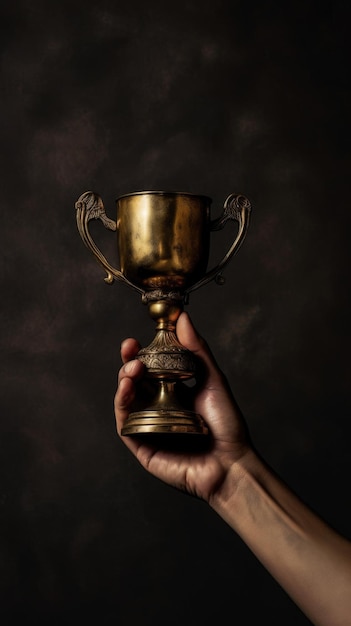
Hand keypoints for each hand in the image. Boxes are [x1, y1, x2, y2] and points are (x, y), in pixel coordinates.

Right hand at [114, 312, 250, 501]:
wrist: (231, 463)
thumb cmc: (227, 425)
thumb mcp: (213, 380)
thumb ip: (196, 350)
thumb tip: (183, 318)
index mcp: (173, 393)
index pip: (151, 368)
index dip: (141, 352)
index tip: (138, 338)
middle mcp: (158, 408)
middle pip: (134, 381)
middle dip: (128, 362)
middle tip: (130, 348)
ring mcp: (148, 426)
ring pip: (125, 399)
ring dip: (123, 380)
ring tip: (132, 368)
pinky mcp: (141, 445)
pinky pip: (124, 423)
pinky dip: (121, 403)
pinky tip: (126, 388)